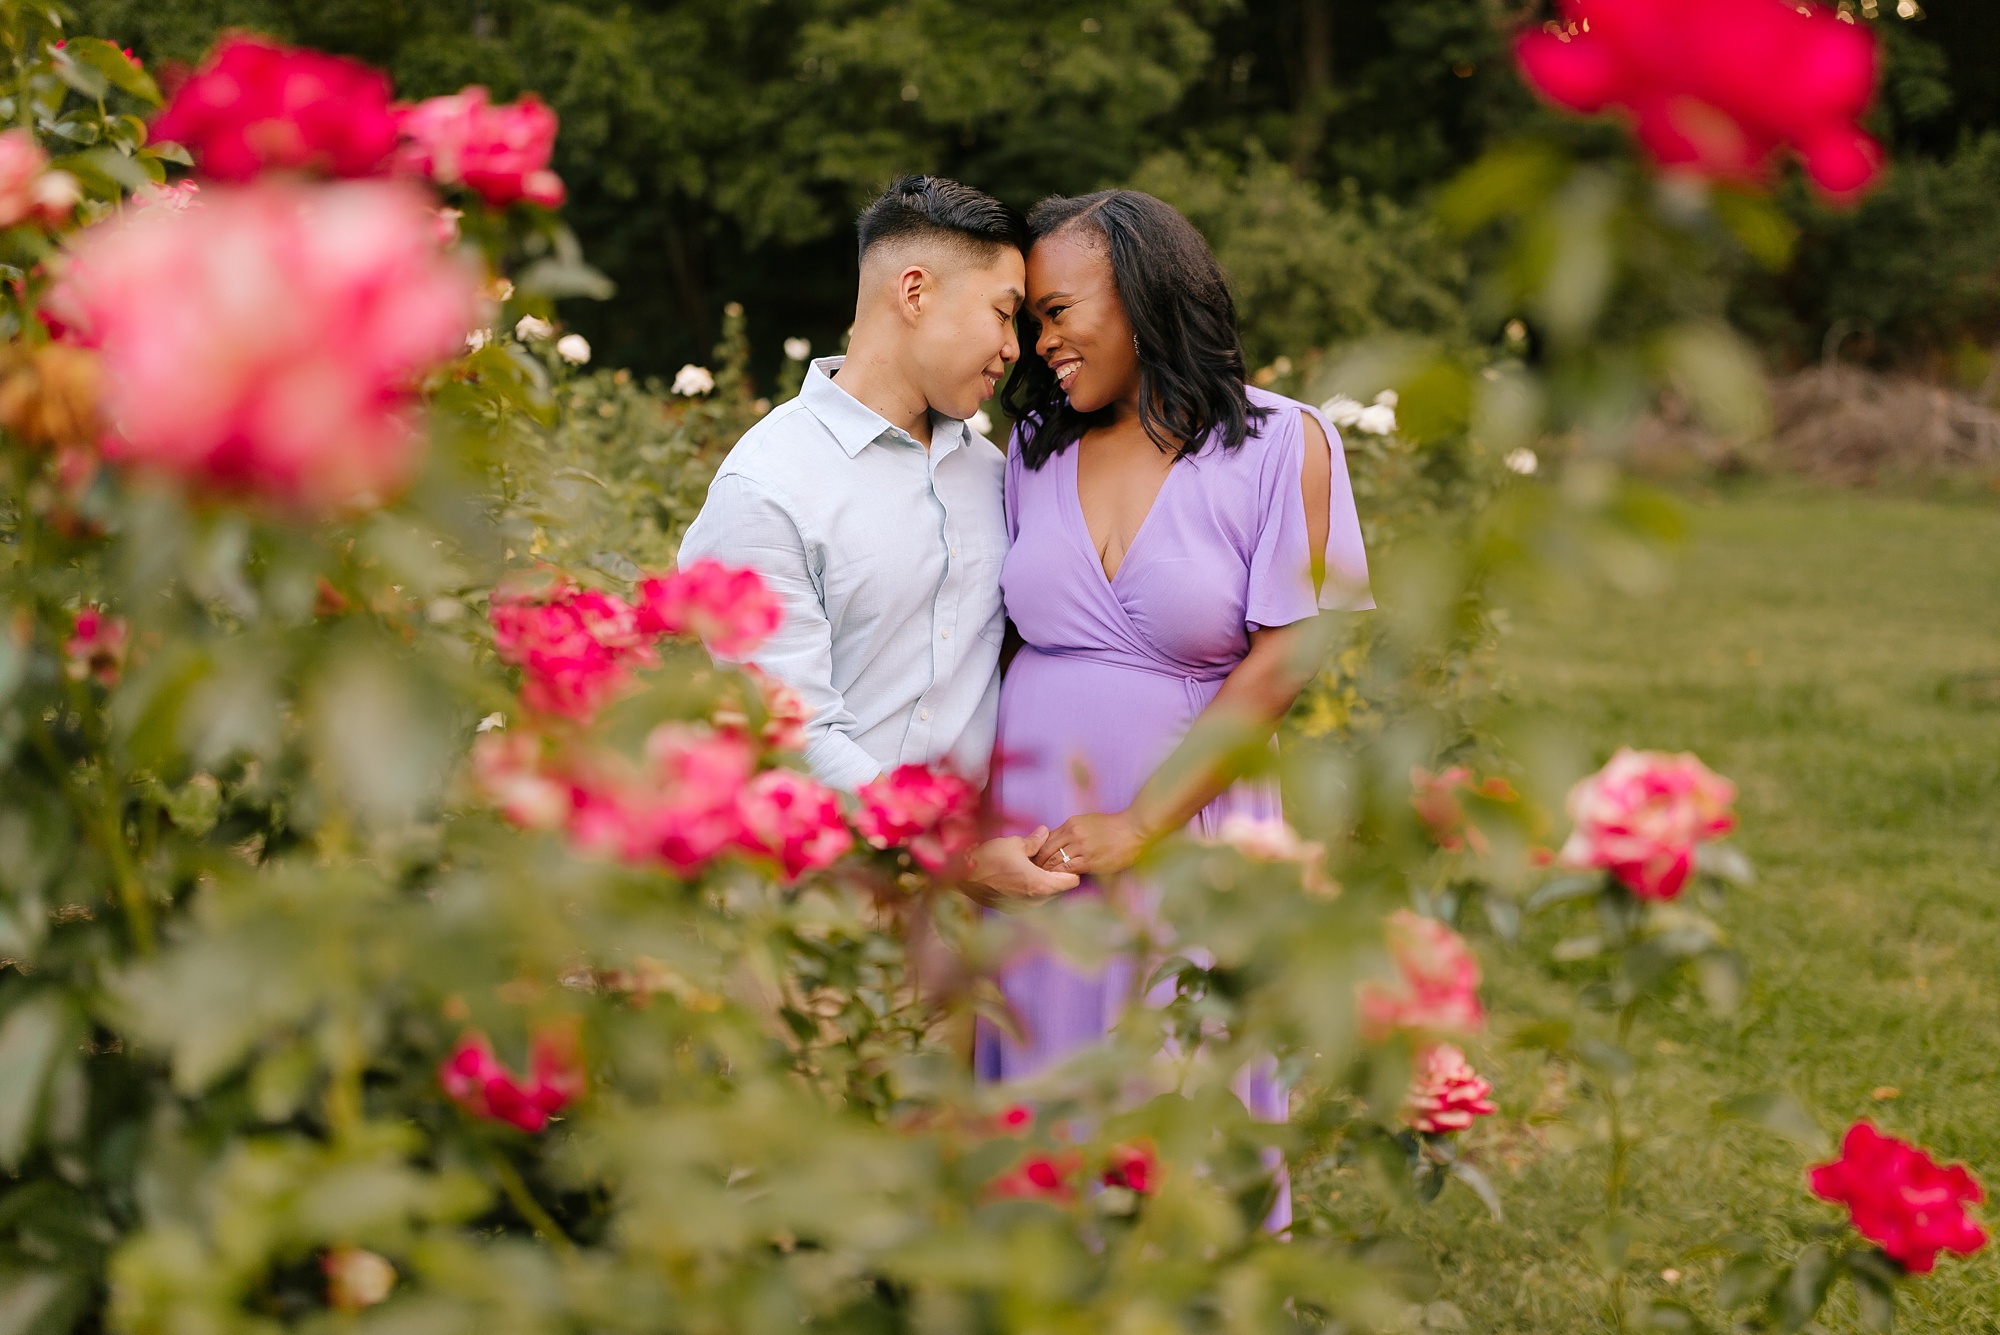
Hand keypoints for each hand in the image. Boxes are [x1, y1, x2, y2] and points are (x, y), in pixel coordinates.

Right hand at [964, 825, 1079, 902]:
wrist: (960, 877)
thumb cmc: (988, 859)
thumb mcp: (1014, 844)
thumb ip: (1034, 841)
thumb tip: (1044, 832)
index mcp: (1040, 885)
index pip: (1072, 881)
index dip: (1071, 868)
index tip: (1063, 858)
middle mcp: (1035, 901)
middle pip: (1059, 889)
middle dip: (1056, 875)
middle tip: (1048, 859)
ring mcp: (1024, 908)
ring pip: (1046, 895)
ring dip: (1043, 882)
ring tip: (1032, 866)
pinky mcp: (1013, 909)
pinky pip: (1031, 899)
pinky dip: (1031, 889)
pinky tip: (1020, 875)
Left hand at [1034, 810, 1147, 877]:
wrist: (1133, 829)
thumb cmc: (1113, 826)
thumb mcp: (1088, 821)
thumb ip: (1073, 830)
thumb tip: (1059, 841)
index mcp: (1071, 824)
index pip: (1046, 839)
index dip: (1038, 851)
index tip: (1034, 861)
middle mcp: (1073, 834)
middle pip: (1046, 850)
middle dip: (1038, 864)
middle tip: (1033, 874)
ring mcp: (1081, 847)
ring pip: (1055, 861)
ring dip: (1047, 872)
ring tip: (1042, 880)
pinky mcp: (1090, 860)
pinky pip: (1068, 870)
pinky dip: (1060, 876)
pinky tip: (1058, 882)